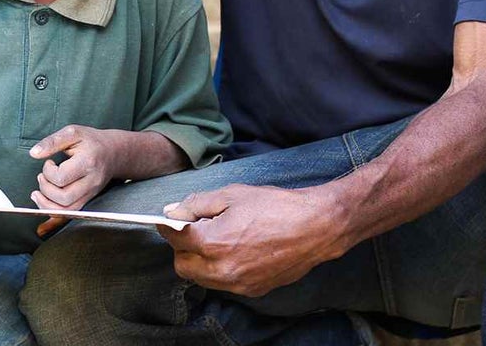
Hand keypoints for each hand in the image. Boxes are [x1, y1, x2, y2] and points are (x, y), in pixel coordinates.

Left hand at [28, 125, 120, 236]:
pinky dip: (54, 213)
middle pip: (64, 198)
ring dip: (47, 205)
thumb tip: (34, 153)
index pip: (61, 177)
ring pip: (67, 211)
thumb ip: (52, 142)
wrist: (113, 152)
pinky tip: (45, 204)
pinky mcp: (88, 199)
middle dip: (46, 189)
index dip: (47, 171)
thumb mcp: (72, 133)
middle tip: (42, 177)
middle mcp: (91, 181)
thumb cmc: (92, 141)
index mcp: (88, 162)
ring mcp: (91, 193)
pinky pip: (70, 214)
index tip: (48, 162)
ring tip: (38, 193)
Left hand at [157, 183, 350, 296]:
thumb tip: (172, 212)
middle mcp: (222, 269)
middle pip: (182, 265)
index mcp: (213, 242)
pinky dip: (219, 270)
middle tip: (195, 229)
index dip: (169, 225)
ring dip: (199, 261)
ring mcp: (237, 284)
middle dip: (182, 247)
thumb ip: (196, 204)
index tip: (172, 218)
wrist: (316, 227)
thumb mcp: (232, 195)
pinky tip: (234, 250)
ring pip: (201, 278)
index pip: (174, 238)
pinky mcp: (252, 290)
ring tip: (217, 239)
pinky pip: (223, 284)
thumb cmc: (275, 206)